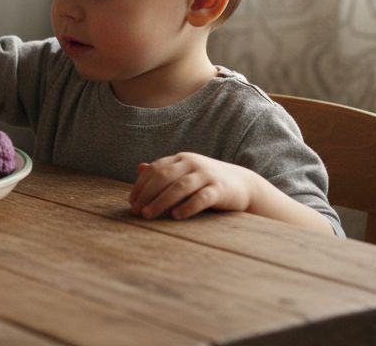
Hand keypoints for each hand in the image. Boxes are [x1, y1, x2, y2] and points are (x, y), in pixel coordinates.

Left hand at [128, 152, 261, 220]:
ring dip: (161, 201)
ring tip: (148, 215)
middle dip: (147, 194)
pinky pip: (202, 198)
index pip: (156, 169)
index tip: (132, 202)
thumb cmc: (208, 181)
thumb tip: (140, 168)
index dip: (141, 185)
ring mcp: (207, 175)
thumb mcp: (185, 172)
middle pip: (164, 177)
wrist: (243, 184)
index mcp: (182, 159)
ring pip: (180, 187)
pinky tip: (176, 216)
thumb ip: (164, 171)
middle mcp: (193, 163)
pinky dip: (187, 206)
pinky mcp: (220, 190)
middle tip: (136, 211)